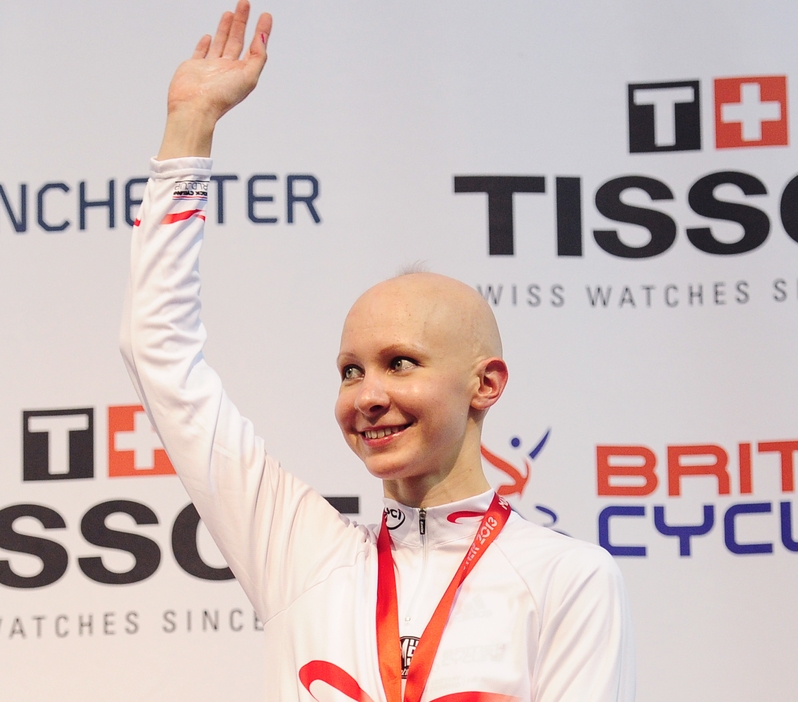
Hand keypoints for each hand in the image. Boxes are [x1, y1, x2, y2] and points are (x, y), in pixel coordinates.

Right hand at [158, 0, 271, 158]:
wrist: (194, 107)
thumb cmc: (220, 98)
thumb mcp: (249, 77)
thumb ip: (258, 57)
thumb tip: (263, 37)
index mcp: (242, 73)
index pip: (255, 48)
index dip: (261, 31)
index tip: (266, 16)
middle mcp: (227, 70)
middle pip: (237, 40)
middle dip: (242, 22)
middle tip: (245, 4)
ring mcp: (211, 68)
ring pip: (221, 42)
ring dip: (226, 27)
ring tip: (231, 13)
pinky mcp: (194, 67)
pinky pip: (201, 52)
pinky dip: (206, 44)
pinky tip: (209, 36)